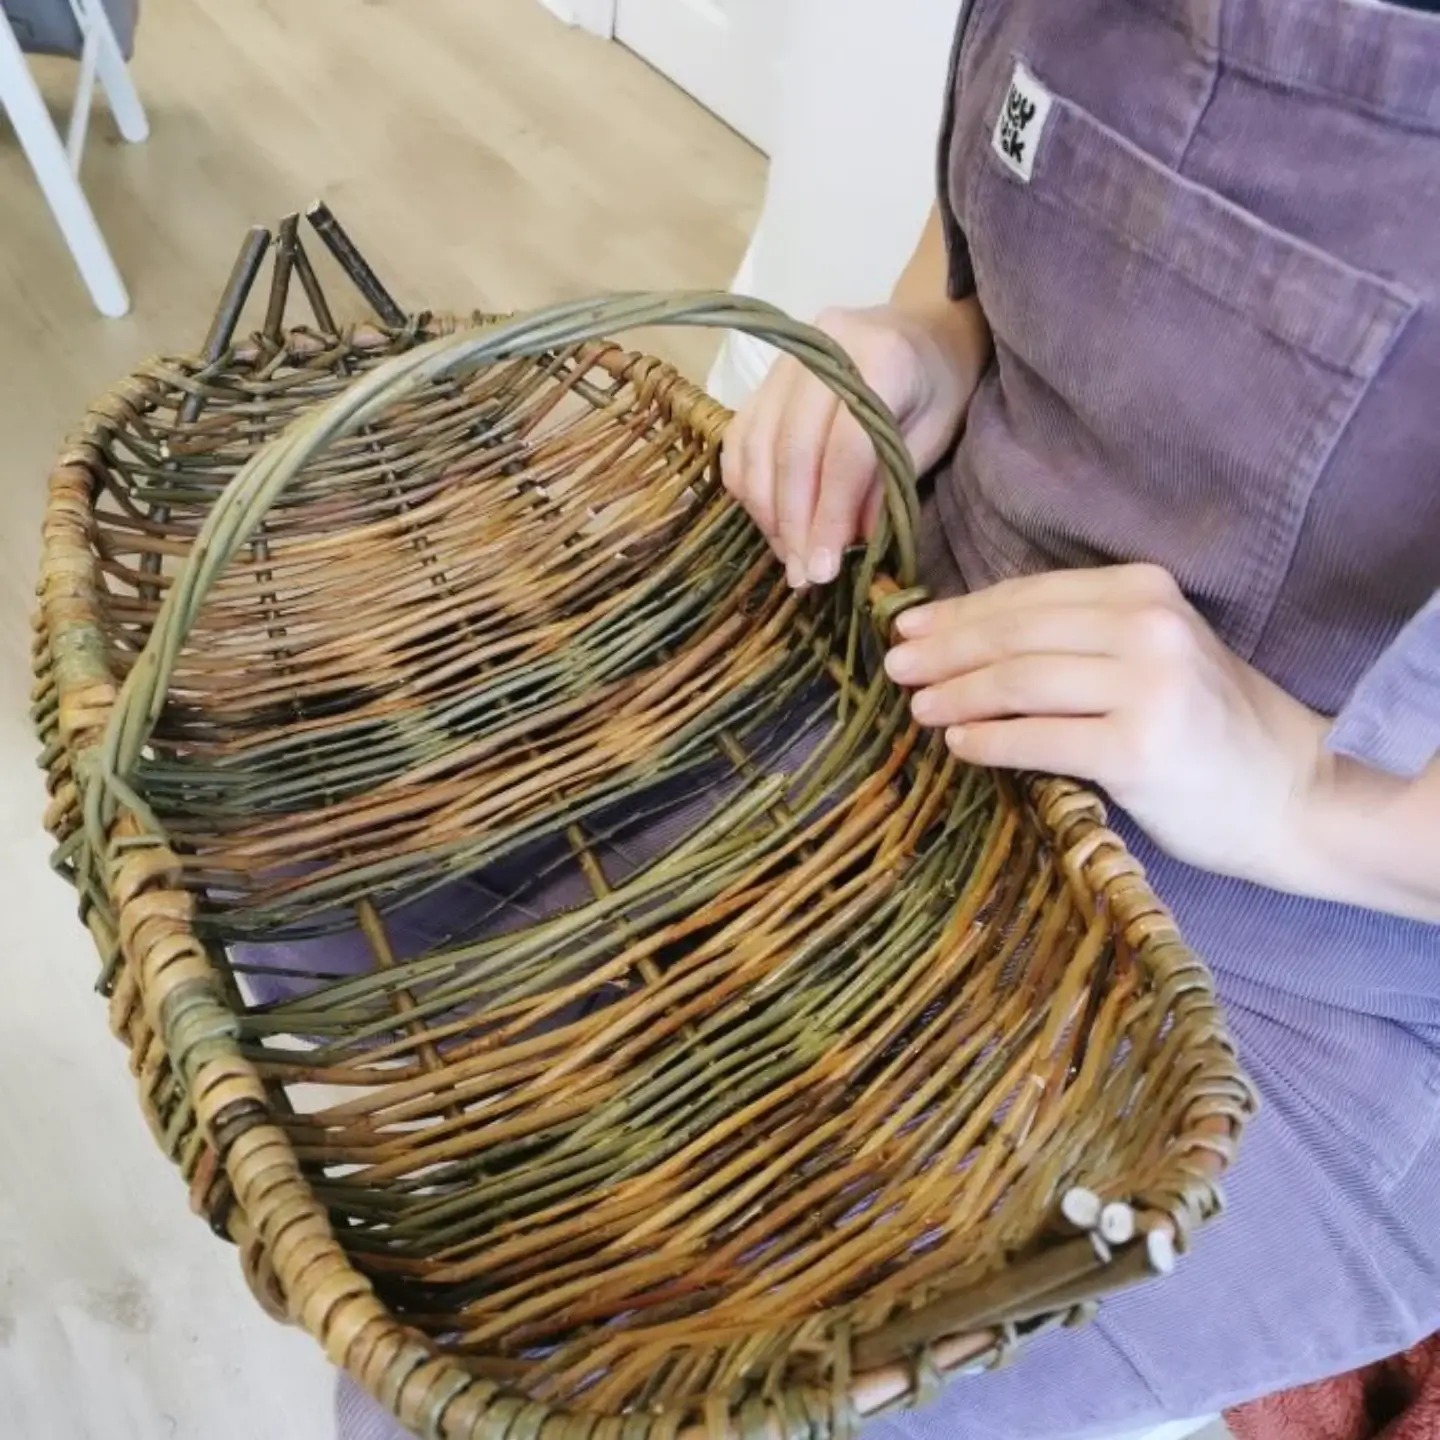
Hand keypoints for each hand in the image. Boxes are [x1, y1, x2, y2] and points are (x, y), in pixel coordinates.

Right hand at [722, 299, 986, 588]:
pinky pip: (739, 439)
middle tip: (803, 575)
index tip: (824, 569)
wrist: (924, 327)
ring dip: (767, 512)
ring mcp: (786, 360)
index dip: (830, 514)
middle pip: (792, 449)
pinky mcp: (764, 377)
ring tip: (789, 556)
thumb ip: (889, 486)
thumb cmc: (940, 385)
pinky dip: (748, 487)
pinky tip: (769, 522)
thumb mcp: (933, 436)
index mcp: (882, 357)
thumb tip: (844, 545)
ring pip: (756, 446)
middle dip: (794, 523)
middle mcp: (824, 348)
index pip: (844, 449)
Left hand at [883, 564, 1329, 882]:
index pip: (1027, 595)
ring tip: (918, 707)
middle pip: (1013, 632)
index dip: (959, 612)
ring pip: (1016, 680)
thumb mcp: (1151, 656)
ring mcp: (1146, 684)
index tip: (909, 628)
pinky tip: (959, 746)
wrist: (1294, 795)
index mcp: (1145, 590)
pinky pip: (1036, 739)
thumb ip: (1076, 638)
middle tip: (894, 668)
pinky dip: (988, 742)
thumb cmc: (1208, 729)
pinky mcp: (1138, 748)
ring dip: (955, 695)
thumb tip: (964, 638)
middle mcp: (1147, 625)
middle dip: (943, 650)